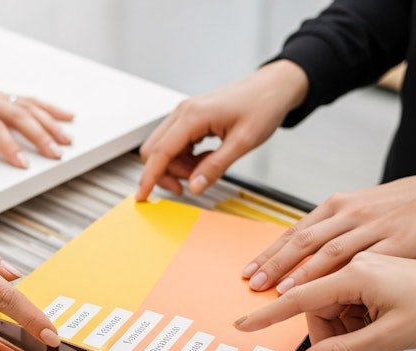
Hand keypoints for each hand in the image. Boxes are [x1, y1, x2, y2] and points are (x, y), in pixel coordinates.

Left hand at [0, 11, 72, 167]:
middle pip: (18, 116)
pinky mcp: (2, 95)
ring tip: (66, 141)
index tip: (22, 162)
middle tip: (55, 154)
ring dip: (49, 124)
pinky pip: (29, 100)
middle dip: (39, 136)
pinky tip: (66, 117)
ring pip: (28, 107)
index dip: (8, 145)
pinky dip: (50, 108)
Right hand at [137, 60, 307, 200]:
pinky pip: (177, 145)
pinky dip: (187, 159)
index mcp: (192, 116)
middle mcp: (183, 113)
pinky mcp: (191, 119)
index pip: (160, 152)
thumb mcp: (243, 142)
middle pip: (155, 151)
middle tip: (194, 183)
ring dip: (180, 167)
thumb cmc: (262, 107)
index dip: (150, 177)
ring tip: (208, 168)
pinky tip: (208, 160)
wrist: (273, 88)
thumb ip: (216, 166)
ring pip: (165, 150)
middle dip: (167, 173)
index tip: (142, 196)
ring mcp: (185, 115)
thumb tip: (195, 187)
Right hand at [235, 252, 415, 350]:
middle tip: (354, 348)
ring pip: (332, 304)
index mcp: (356, 273)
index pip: (299, 296)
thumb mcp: (390, 338)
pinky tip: (377, 323)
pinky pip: (347, 298)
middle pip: (317, 304)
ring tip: (376, 333)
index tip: (246, 323)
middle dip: (328, 331)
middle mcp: (357, 264)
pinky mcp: (374, 271)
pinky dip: (354, 317)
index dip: (269, 314)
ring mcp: (365, 266)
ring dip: (344, 326)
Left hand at [243, 171, 415, 292]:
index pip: (295, 231)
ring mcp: (373, 227)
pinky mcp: (398, 242)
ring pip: (330, 251)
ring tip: (281, 291)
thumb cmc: (401, 206)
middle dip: (275, 264)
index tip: (249, 272)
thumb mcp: (359, 209)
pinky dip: (344, 277)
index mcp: (338, 205)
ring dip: (302, 273)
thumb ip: (331, 229)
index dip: (269, 254)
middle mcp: (350, 214)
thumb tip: (301, 251)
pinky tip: (331, 290)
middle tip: (255, 284)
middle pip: (304, 240)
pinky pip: (366, 262)